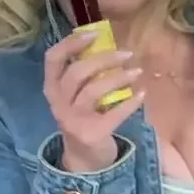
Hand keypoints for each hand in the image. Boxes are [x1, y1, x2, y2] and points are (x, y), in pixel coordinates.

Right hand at [42, 28, 145, 172]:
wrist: (84, 158)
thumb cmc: (83, 116)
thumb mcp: (74, 95)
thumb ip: (83, 73)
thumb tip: (106, 44)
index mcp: (52, 88)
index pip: (53, 58)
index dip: (71, 43)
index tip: (94, 34)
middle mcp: (58, 103)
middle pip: (77, 72)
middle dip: (104, 59)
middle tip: (127, 54)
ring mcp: (73, 120)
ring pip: (93, 90)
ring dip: (118, 78)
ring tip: (137, 72)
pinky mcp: (91, 134)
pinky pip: (113, 114)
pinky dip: (130, 103)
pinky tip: (141, 94)